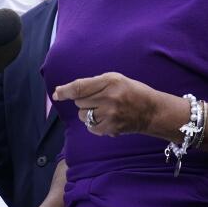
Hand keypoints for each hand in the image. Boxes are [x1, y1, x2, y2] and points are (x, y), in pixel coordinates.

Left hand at [53, 72, 167, 137]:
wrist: (151, 110)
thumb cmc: (130, 91)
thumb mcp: (115, 79)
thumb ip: (92, 83)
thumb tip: (63, 91)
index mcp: (110, 81)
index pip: (80, 87)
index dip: (65, 91)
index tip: (56, 93)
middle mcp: (109, 98)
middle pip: (79, 102)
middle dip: (84, 101)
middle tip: (98, 99)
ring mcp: (110, 114)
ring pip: (83, 115)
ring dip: (88, 113)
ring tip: (103, 109)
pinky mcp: (111, 128)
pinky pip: (90, 127)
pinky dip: (94, 124)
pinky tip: (106, 118)